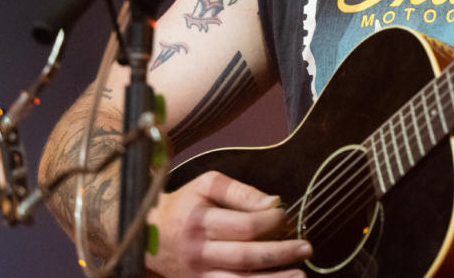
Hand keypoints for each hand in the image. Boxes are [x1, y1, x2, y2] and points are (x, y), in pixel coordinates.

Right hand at [145, 171, 310, 276]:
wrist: (147, 232)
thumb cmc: (185, 204)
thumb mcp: (207, 185)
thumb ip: (240, 192)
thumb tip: (274, 202)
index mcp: (200, 223)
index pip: (243, 226)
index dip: (269, 222)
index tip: (285, 215)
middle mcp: (198, 252)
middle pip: (245, 257)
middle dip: (280, 254)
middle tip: (306, 248)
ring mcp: (197, 274)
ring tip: (300, 276)